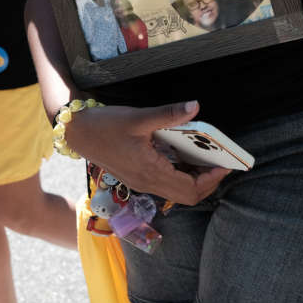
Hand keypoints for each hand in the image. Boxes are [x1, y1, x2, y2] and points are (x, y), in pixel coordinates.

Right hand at [63, 101, 230, 204]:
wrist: (77, 132)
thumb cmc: (104, 125)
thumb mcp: (138, 117)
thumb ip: (169, 114)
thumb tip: (194, 106)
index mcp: (150, 172)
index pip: (191, 189)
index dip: (212, 179)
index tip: (225, 164)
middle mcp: (147, 183)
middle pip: (188, 196)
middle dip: (208, 182)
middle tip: (219, 162)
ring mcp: (141, 182)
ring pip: (177, 191)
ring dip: (195, 179)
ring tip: (206, 158)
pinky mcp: (137, 177)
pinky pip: (166, 184)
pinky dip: (181, 174)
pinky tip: (184, 155)